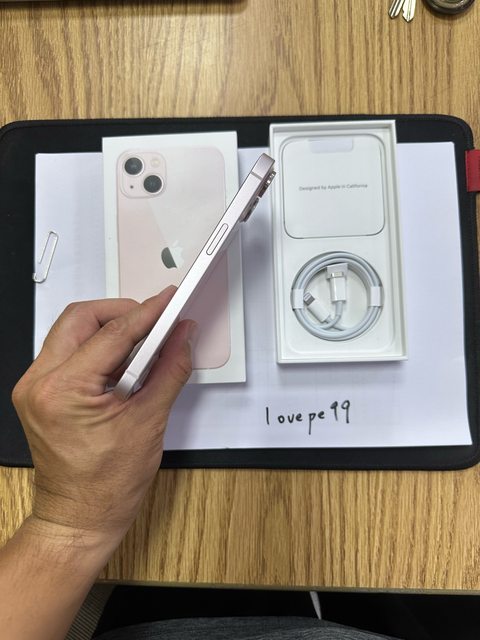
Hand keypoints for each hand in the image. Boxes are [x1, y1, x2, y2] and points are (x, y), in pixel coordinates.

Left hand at [12, 287, 194, 545]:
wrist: (79, 518)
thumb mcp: (148, 422)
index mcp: (63, 391)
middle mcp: (39, 384)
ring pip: (71, 331)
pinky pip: (68, 352)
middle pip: (80, 318)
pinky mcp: (40, 393)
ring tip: (143, 343)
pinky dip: (97, 348)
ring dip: (109, 329)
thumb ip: (169, 370)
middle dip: (121, 312)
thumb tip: (182, 338)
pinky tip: (122, 361)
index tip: (168, 303)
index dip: (147, 314)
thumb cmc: (106, 486)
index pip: (111, 334)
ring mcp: (35, 388)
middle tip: (155, 319)